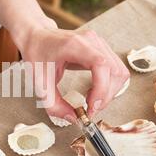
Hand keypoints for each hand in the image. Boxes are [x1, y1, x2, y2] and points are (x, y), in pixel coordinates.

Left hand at [0, 0, 128, 118]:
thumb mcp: (40, 82)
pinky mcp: (102, 49)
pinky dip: (109, 85)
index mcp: (75, 45)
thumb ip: (54, 104)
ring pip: (119, 72)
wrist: (36, 36)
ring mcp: (99, 43)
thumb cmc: (37, 54)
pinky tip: (94, 92)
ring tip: (92, 102)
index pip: (101, 65)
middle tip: (90, 110)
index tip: (91, 106)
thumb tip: (72, 119)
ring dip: (109, 92)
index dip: (101, 89)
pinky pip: (115, 70)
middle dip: (106, 96)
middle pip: (114, 71)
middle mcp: (92, 40)